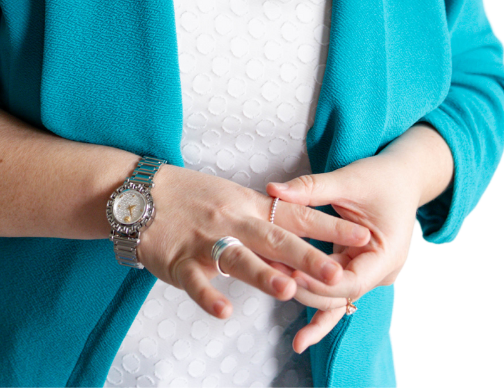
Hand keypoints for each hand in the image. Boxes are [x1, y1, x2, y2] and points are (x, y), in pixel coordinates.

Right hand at [135, 163, 370, 320]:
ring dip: (263, 273)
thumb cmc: (192, 198)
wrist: (139, 192)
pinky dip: (210, 295)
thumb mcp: (233, 202)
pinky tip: (225, 311)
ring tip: (289, 289)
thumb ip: (265, 225)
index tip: (364, 235)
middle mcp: (233, 219)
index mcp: (250, 204)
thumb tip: (302, 251)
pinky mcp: (178, 260)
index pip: (298, 214)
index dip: (330, 226)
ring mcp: (205, 239)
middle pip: (276, 238)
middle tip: (338, 273)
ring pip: (239, 257)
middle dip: (308, 256)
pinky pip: (196, 280)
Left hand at [264, 148, 420, 354]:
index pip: (352, 281)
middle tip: (273, 285)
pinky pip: (339, 291)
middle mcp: (383, 271)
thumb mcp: (349, 179)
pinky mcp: (359, 268)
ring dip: (316, 308)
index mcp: (387, 252)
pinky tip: (304, 335)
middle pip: (344, 294)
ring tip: (296, 341)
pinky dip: (322, 303)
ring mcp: (372, 273)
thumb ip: (311, 188)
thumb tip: (272, 191)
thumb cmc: (381, 176)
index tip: (290, 272)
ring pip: (341, 299)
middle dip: (310, 292)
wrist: (405, 176)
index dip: (321, 282)